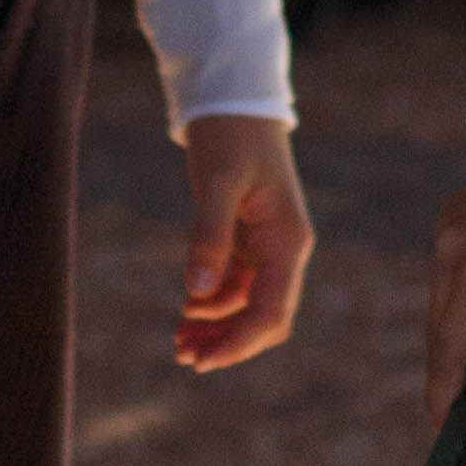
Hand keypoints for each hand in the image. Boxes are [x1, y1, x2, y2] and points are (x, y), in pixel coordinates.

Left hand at [176, 112, 313, 373]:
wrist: (234, 103)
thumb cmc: (231, 137)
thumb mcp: (217, 182)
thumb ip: (208, 235)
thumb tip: (196, 293)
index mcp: (288, 241)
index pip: (271, 311)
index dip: (239, 342)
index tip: (203, 362)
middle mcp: (283, 251)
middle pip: (265, 318)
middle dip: (228, 343)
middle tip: (184, 358)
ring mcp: (267, 250)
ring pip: (247, 308)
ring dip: (216, 330)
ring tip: (177, 343)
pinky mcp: (248, 244)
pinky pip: (234, 290)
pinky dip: (211, 307)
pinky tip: (184, 314)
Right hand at [424, 164, 465, 423]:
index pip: (451, 348)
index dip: (446, 394)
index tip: (446, 429)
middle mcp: (453, 242)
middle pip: (441, 326)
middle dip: (450, 371)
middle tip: (459, 414)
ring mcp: (452, 220)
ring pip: (446, 297)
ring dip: (461, 335)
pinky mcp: (459, 208)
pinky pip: (457, 270)